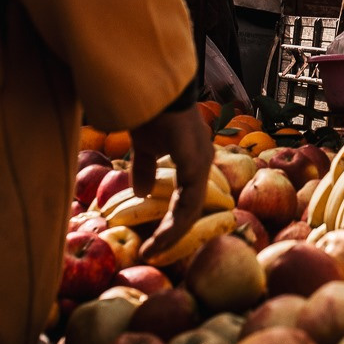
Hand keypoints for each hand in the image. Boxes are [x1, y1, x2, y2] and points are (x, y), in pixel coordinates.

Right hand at [128, 102, 215, 262]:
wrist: (150, 89)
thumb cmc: (149, 113)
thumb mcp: (145, 147)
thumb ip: (145, 169)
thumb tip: (141, 192)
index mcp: (193, 159)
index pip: (187, 199)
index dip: (170, 222)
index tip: (152, 242)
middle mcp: (203, 163)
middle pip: (191, 210)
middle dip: (171, 235)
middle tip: (152, 253)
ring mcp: (202, 164)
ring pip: (191, 210)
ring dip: (171, 234)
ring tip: (152, 251)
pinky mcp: (195, 164)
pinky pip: (188, 202)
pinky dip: (174, 223)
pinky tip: (160, 236)